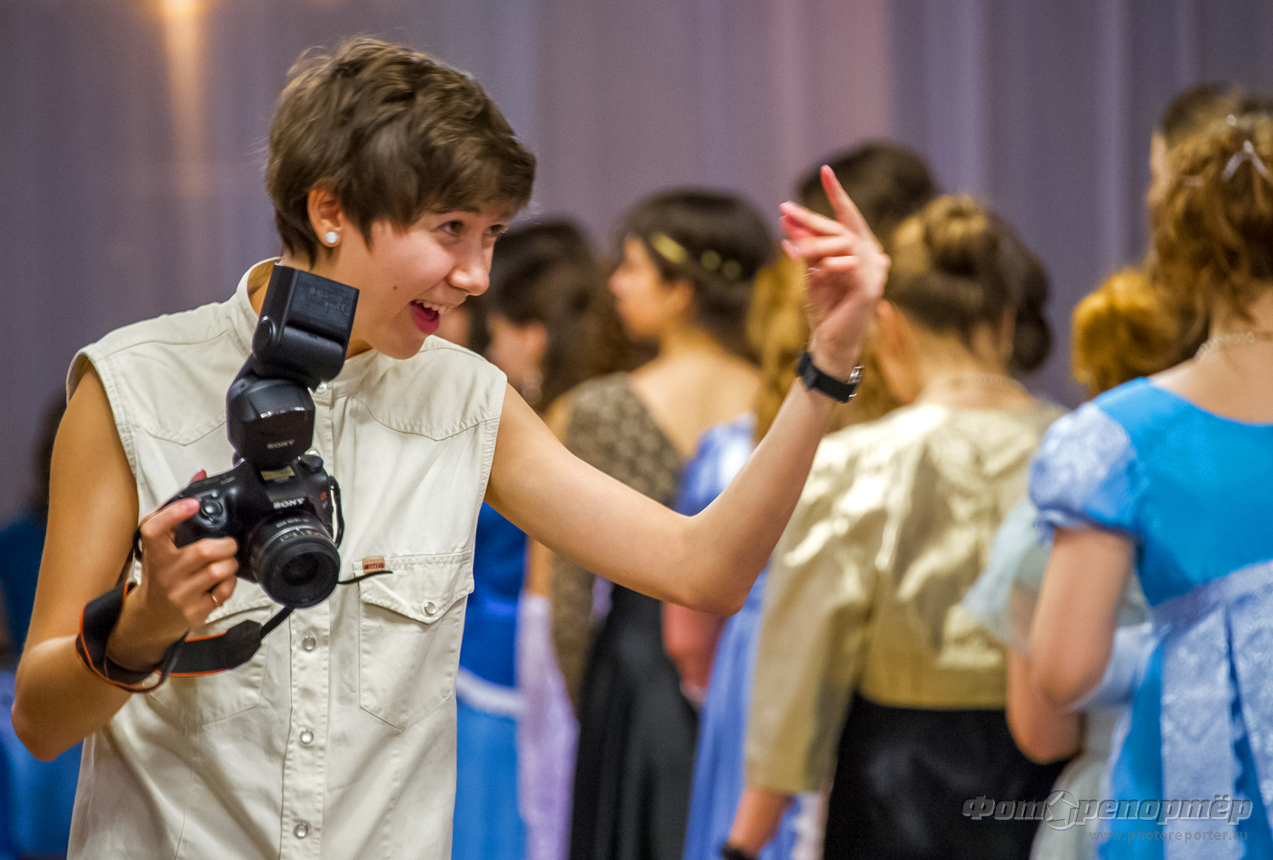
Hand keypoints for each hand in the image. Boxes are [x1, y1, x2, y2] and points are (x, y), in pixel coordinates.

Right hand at [106, 473, 238, 669]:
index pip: (155, 529)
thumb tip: (200, 475)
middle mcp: (165, 573)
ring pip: (220, 570)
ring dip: (230, 562)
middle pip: (204, 551)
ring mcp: (180, 594)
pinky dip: (230, 582)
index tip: (192, 503)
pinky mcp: (195, 610)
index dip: (174, 513)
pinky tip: (221, 581)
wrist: (152, 614)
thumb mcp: (161, 543)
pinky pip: (225, 591)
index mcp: (154, 552)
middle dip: (225, 544)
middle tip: (226, 544)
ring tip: (224, 562)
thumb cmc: (160, 573)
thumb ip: (178, 509)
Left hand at [780, 165, 888, 378]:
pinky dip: (829, 264)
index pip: (847, 216)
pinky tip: (814, 268)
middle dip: (810, 219)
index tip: (826, 170)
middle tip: (784, 209)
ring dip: (813, 244)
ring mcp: (875, 270)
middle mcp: (872, 255)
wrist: (832, 340)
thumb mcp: (812, 272)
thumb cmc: (826, 308)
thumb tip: (789, 223)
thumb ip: (806, 249)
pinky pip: (847, 265)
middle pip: (840, 228)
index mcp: (859, 248)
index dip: (837, 193)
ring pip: (841, 243)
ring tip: (791, 248)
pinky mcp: (870, 287)